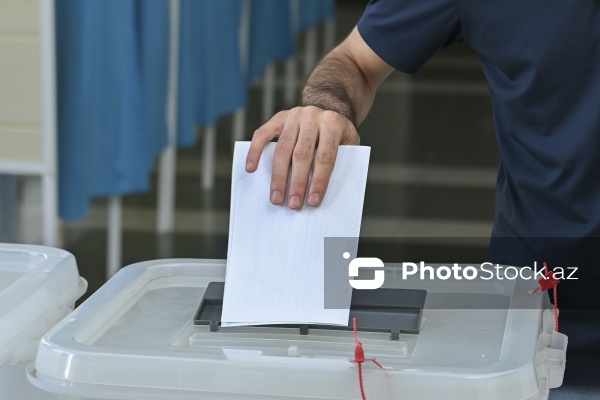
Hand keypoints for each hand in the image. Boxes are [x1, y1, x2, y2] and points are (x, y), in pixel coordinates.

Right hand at [245, 106, 359, 209]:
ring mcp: (294, 116)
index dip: (319, 180)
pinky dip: (255, 152)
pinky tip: (251, 169)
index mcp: (333, 124)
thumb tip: (322, 191)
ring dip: (278, 176)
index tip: (313, 201)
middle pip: (301, 154)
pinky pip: (262, 134)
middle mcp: (312, 117)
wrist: (329, 105)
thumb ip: (341, 162)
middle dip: (296, 182)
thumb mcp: (350, 143)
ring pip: (282, 149)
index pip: (325, 157)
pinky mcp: (279, 117)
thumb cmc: (338, 133)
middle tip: (293, 204)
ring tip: (276, 197)